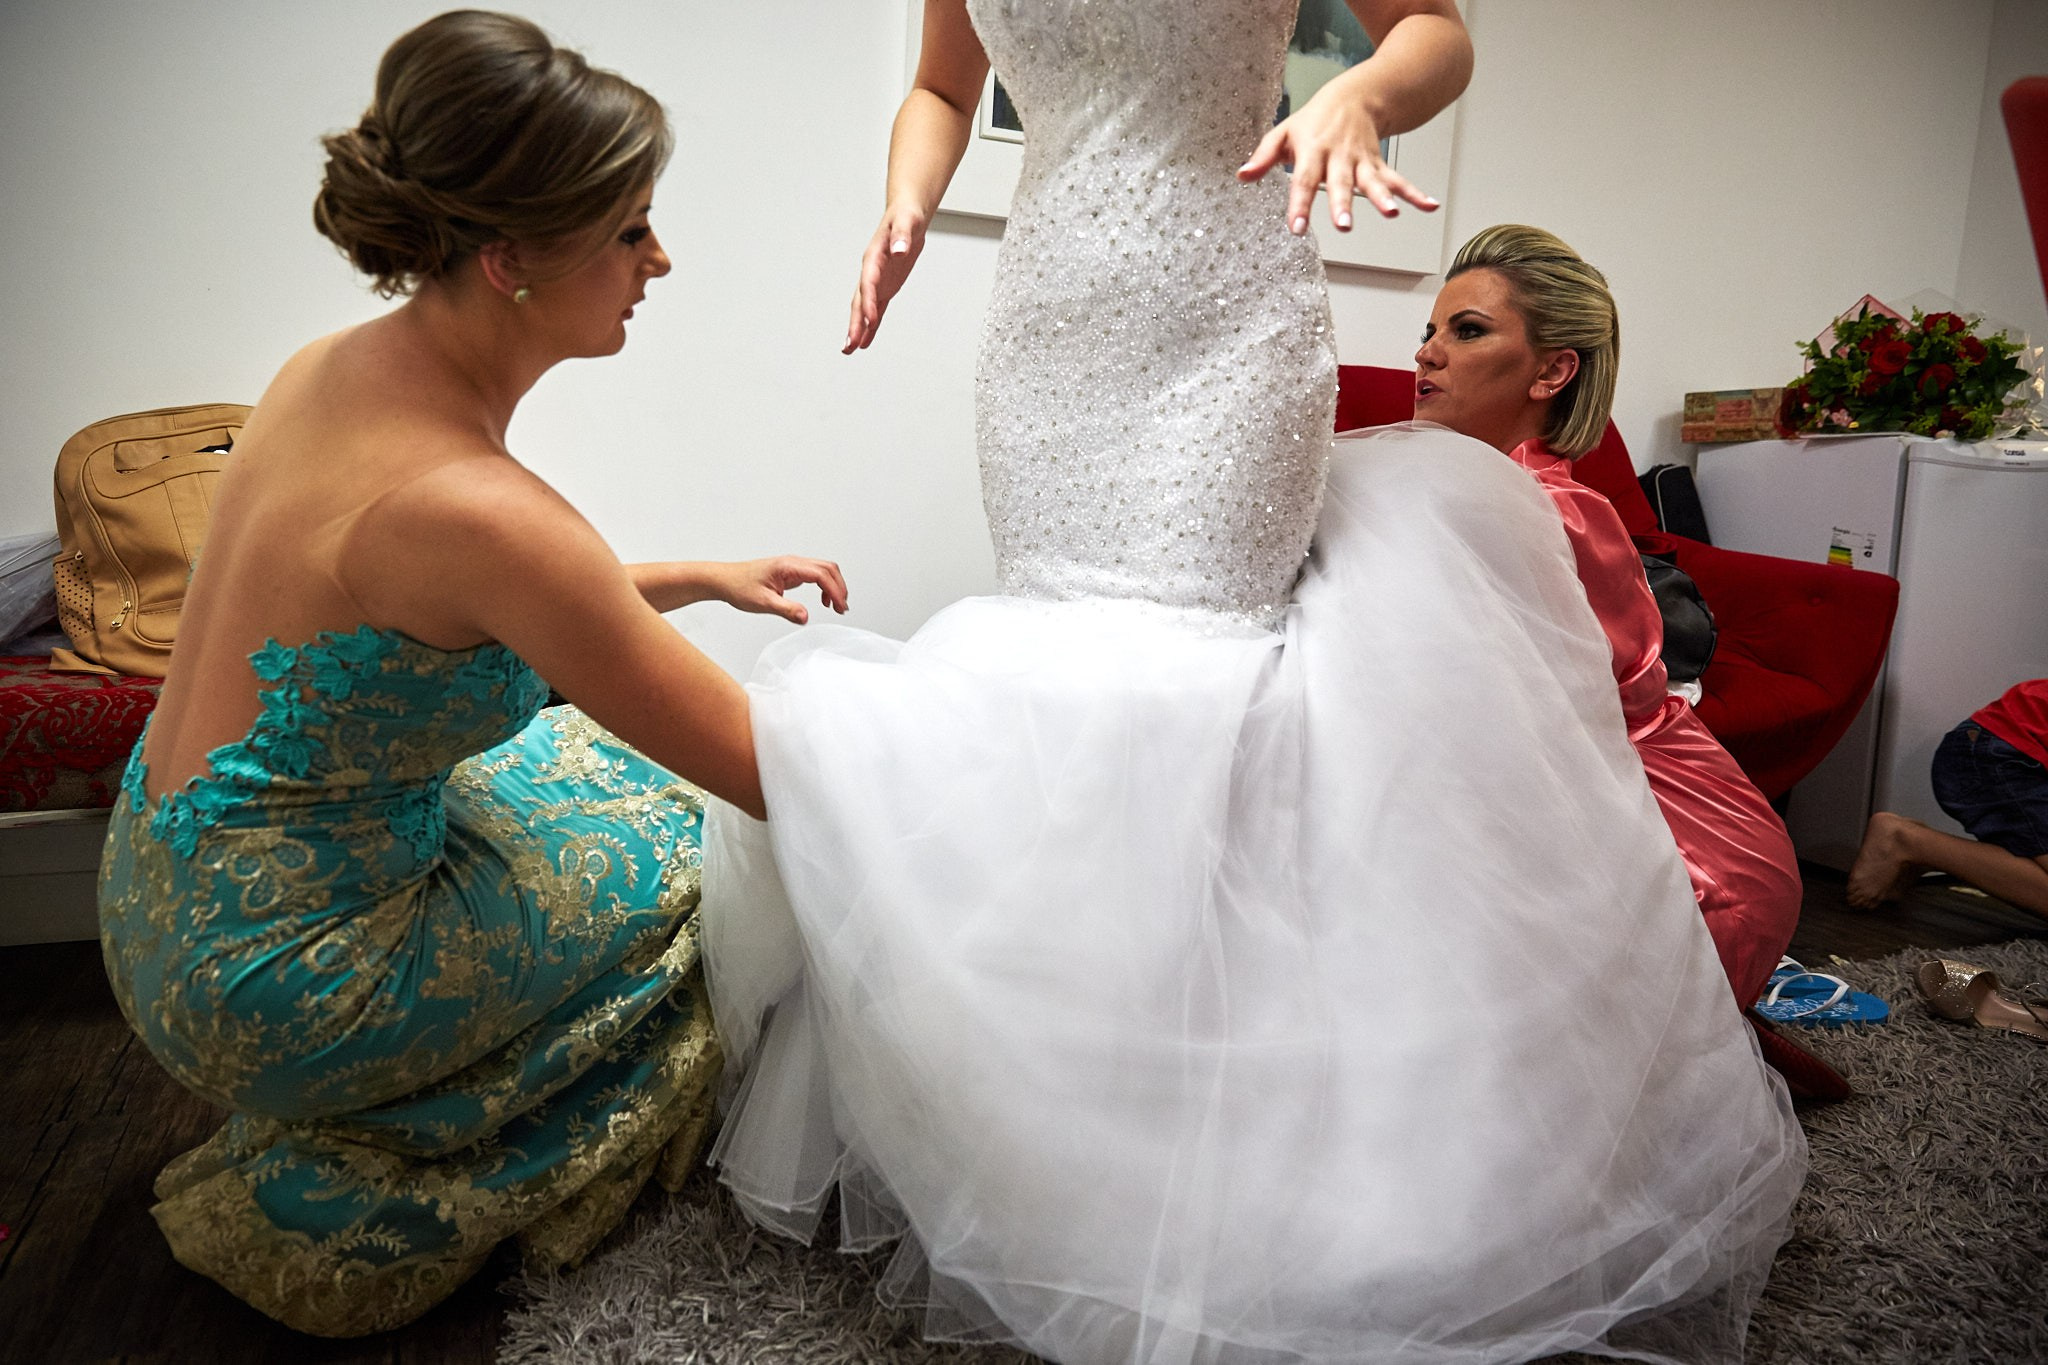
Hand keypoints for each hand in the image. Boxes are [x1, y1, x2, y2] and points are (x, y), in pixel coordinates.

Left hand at [719, 556, 848, 624]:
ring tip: (837, 606)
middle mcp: (793, 563)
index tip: (839, 607)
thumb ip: (786, 610)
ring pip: (824, 570)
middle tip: (842, 608)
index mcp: (788, 566)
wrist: (724, 580)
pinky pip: (815, 575)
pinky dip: (825, 586)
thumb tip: (805, 617)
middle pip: (828, 568)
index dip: (835, 590)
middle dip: (840, 587)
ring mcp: (793, 566)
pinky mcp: (791, 572)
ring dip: (834, 586)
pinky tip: (824, 600)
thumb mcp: (763, 603)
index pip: (821, 574)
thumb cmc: (739, 586)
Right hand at [844, 205, 927, 353]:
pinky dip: (872, 325)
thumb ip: (902, 236)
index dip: (869, 302)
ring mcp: (877, 281)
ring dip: (858, 328)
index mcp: (874, 257)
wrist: (907, 216)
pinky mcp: (885, 287)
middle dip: (855, 323)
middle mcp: (871, 271)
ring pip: (864, 308)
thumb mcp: (907, 222)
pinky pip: (876, 309)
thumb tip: (899, 250)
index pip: (868, 283)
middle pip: (860, 301)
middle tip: (850, 344)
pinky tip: (866, 340)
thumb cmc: (906, 217)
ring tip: (851, 348)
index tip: (871, 320)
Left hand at [1237, 92, 1438, 234]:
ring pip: (1372, 181)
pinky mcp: (1379, 164)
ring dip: (1382, 198)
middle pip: (1340, 183)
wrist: (1355, 94)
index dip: (1300, 205)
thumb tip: (1242, 176)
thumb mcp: (1283, 133)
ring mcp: (1362, 161)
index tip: (1297, 229)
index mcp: (1313, 152)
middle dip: (1343, 204)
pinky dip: (1414, 193)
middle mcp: (1339, 158)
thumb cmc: (1314, 119)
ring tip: (1392, 214)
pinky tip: (1429, 206)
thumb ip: (1263, 157)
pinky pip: (1397, 179)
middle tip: (1345, 225)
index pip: (1303, 181)